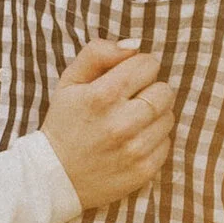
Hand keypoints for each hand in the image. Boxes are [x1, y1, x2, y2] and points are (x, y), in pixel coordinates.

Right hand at [44, 39, 175, 210]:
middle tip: (131, 101)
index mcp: (103, 95)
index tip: (126, 80)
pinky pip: (166, 143)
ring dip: (154, 116)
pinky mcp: (144, 170)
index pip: (148, 64)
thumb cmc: (64, 123)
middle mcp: (121, 123)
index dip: (138, 68)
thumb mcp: (69, 82)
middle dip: (150, 91)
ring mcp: (135, 149)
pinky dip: (153, 140)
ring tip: (131, 122)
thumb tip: (134, 45)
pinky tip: (133, 142)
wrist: (55, 177)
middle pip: (164, 90)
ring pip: (168, 116)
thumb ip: (97, 53)